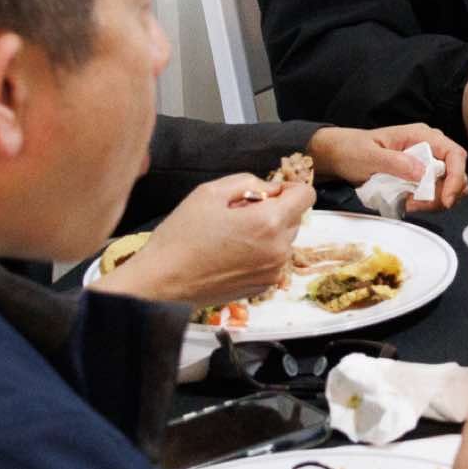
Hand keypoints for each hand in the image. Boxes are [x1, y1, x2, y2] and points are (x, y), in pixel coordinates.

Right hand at [94, 173, 312, 306]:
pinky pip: (273, 260)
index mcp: (269, 222)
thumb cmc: (181, 236)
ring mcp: (273, 271)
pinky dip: (260, 252)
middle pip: (295, 217)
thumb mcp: (210, 192)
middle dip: (273, 210)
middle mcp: (279, 249)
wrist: (161, 282)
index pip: (306, 195)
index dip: (288, 189)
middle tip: (237, 214)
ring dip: (267, 232)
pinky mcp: (263, 287)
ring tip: (231, 235)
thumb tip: (272, 189)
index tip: (266, 193)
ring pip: (284, 239)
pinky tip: (231, 253)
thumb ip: (249, 182)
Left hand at [309, 124, 467, 210]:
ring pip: (447, 186)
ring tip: (408, 204)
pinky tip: (406, 203)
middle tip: (418, 206)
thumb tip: (422, 172)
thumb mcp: (370, 155)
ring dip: (434, 201)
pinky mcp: (420, 177)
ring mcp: (426, 163)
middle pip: (456, 174)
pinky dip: (426, 203)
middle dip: (444, 194)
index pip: (455, 155)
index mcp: (422, 136)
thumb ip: (395, 162)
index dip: (456, 178)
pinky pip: (434, 193)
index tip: (446, 199)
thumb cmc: (352, 149)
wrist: (339, 155)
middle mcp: (430, 148)